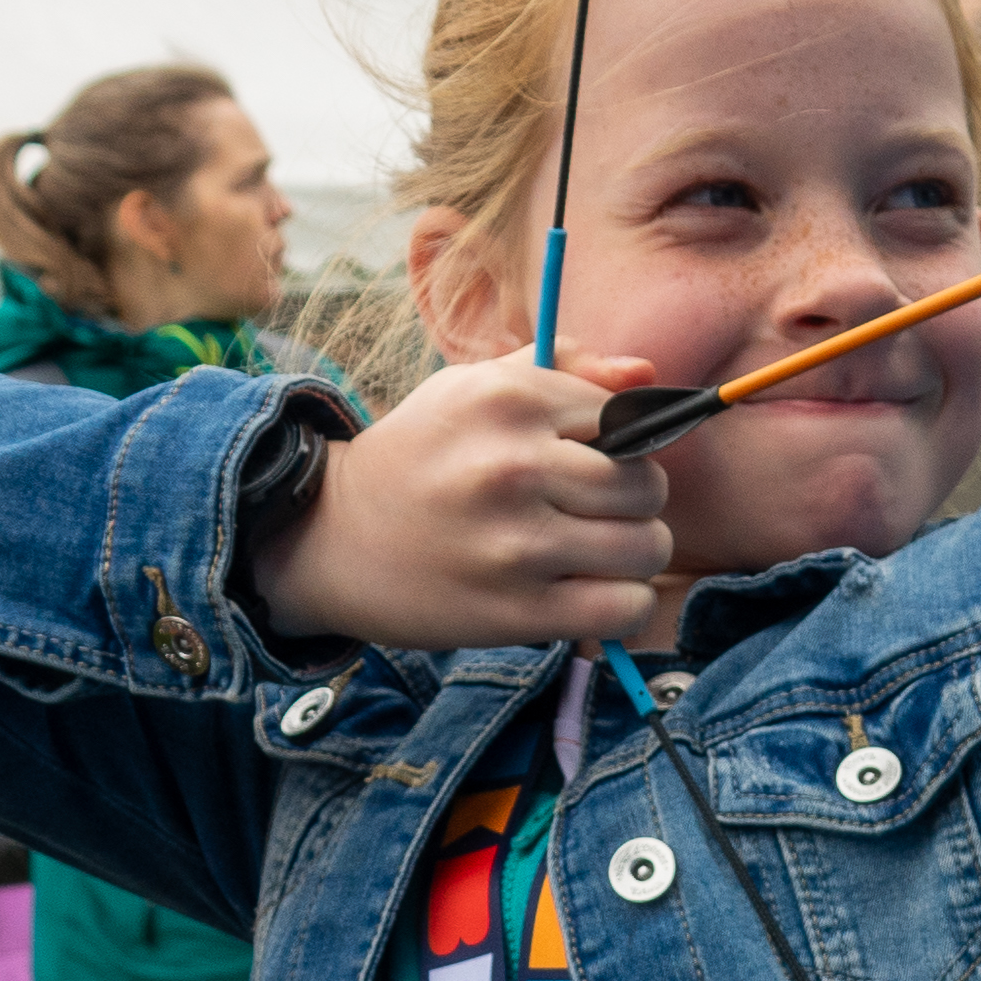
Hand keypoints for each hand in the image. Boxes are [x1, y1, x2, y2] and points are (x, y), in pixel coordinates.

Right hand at [255, 355, 672, 653]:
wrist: (331, 536)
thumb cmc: (422, 457)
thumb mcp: (476, 390)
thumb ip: (566, 370)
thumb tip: (649, 375)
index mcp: (509, 399)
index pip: (630, 423)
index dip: (622, 448)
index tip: (588, 466)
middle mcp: (514, 466)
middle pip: (648, 488)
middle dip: (634, 504)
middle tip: (595, 515)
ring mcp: (516, 543)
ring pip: (648, 548)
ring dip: (634, 557)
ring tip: (594, 554)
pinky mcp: (516, 611)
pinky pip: (626, 608)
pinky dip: (624, 606)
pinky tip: (592, 594)